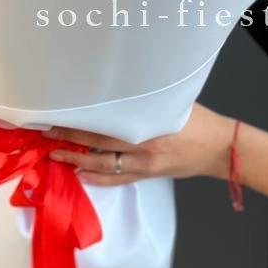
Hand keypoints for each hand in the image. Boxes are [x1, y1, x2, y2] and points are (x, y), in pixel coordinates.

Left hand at [45, 103, 235, 185]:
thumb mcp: (173, 101)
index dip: (80, 121)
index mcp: (149, 122)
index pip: (105, 122)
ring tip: (56, 155)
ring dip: (78, 161)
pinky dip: (97, 178)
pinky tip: (81, 175)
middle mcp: (144, 144)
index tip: (59, 115)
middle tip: (47, 135)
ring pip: (104, 165)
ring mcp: (146, 163)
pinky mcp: (149, 174)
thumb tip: (117, 87)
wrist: (220, 148)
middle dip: (70, 139)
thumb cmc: (198, 120)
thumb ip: (146, 98)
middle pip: (98, 144)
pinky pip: (118, 180)